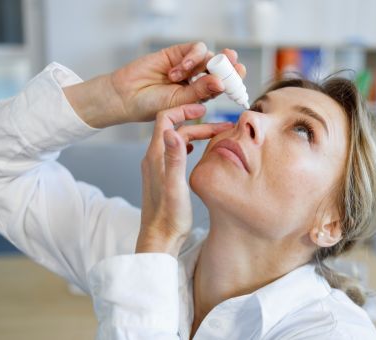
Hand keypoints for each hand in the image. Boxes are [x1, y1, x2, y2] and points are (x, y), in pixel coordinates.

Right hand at [64, 41, 245, 128]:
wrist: (126, 97)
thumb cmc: (151, 106)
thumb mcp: (179, 102)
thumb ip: (200, 91)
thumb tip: (221, 83)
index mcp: (201, 94)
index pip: (224, 85)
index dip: (234, 80)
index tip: (241, 78)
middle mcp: (197, 79)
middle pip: (220, 67)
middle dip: (229, 65)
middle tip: (235, 64)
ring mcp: (188, 65)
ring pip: (208, 56)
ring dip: (201, 64)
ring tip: (181, 76)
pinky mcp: (177, 53)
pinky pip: (194, 49)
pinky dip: (190, 57)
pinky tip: (177, 70)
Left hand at [136, 104, 232, 255]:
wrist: (159, 239)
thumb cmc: (169, 217)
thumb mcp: (175, 186)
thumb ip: (175, 158)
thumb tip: (172, 132)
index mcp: (156, 156)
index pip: (165, 119)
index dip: (184, 110)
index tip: (204, 110)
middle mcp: (154, 158)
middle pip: (174, 129)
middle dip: (198, 123)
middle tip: (222, 127)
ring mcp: (157, 167)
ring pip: (176, 140)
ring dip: (195, 134)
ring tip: (215, 136)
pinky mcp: (162, 177)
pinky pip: (175, 152)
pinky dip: (188, 145)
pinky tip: (197, 151)